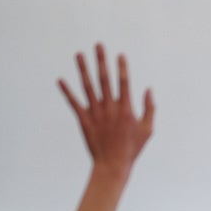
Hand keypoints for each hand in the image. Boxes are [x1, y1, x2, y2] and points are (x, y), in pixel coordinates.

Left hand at [59, 44, 154, 177]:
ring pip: (88, 87)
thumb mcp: (148, 129)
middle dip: (101, 61)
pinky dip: (67, 91)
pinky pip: (74, 103)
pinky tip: (60, 80)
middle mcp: (109, 108)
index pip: (123, 83)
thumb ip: (149, 109)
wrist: (113, 164)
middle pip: (104, 79)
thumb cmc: (132, 148)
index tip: (119, 55)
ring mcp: (96, 113)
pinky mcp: (84, 120)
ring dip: (83, 69)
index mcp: (126, 109)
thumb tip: (148, 90)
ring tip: (79, 54)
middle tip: (98, 45)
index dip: (121, 68)